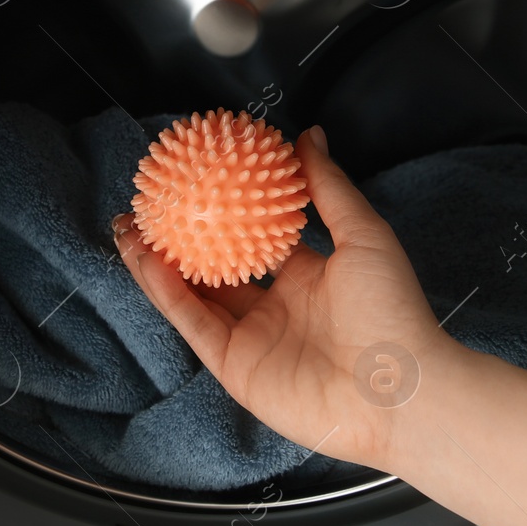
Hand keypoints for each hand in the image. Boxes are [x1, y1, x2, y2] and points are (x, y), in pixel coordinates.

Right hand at [113, 126, 467, 470]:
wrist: (399, 391)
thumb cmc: (394, 312)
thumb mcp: (365, 236)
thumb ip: (330, 188)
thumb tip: (308, 135)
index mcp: (307, 276)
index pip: (256, 235)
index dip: (226, 207)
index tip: (198, 175)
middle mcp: (275, 306)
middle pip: (215, 265)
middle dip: (180, 235)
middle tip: (149, 201)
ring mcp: (252, 337)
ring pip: (193, 294)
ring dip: (158, 262)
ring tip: (127, 227)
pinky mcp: (234, 367)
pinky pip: (194, 323)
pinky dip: (168, 293)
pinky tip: (146, 261)